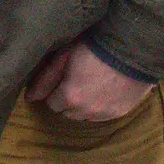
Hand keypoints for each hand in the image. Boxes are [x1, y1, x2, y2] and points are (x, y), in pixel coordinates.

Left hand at [25, 42, 151, 121]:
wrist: (133, 48)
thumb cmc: (94, 47)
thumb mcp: (65, 57)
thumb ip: (45, 79)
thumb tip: (29, 97)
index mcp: (70, 97)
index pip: (52, 104)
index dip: (55, 91)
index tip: (61, 80)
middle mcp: (87, 111)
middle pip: (68, 113)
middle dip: (68, 100)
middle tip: (76, 81)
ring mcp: (106, 114)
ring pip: (86, 116)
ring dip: (84, 106)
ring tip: (91, 85)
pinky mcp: (122, 112)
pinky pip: (103, 116)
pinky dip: (101, 107)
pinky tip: (105, 90)